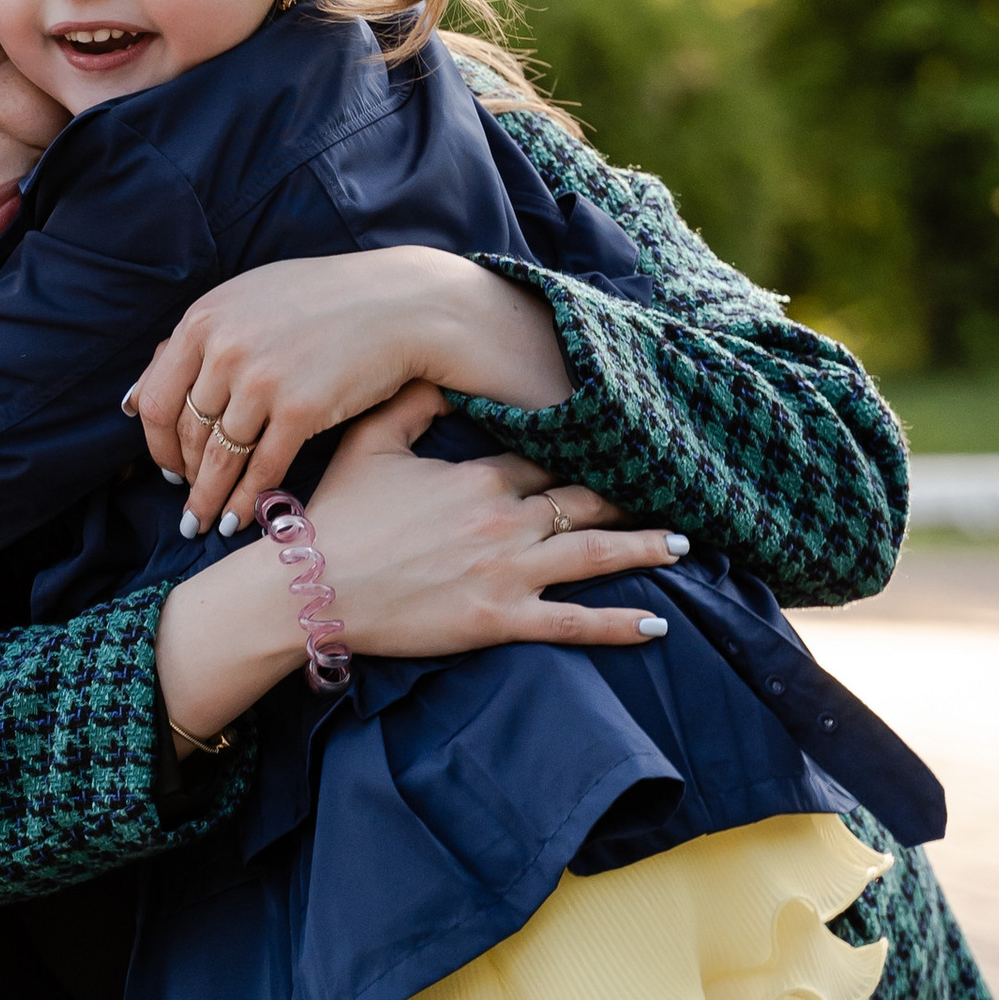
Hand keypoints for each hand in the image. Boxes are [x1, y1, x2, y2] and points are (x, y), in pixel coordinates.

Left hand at [126, 249, 569, 534]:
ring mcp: (262, 378)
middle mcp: (226, 347)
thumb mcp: (249, 300)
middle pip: (189, 433)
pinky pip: (263, 468)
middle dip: (186, 477)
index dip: (157, 444)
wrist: (401, 304)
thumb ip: (198, 342)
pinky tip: (242, 521)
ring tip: (205, 525)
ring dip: (209, 499)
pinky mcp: (301, 408)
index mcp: (205, 318)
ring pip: (221, 457)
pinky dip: (248, 501)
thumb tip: (137, 396)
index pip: (159, 399)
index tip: (167, 468)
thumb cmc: (327, 302)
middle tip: (188, 505)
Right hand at [309, 386, 684, 661]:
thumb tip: (448, 373)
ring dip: (645, 549)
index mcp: (479, 476)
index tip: (622, 446)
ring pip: (594, 555)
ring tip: (685, 545)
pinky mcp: (500, 619)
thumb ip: (411, 401)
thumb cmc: (337, 515)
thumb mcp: (368, 440)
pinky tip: (656, 626)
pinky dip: (618, 625)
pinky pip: (573, 623)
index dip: (585, 451)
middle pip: (586, 501)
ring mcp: (508, 573)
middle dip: (632, 496)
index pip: (548, 458)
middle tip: (677, 493)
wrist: (312, 586)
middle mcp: (504, 520)